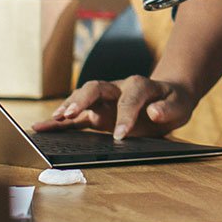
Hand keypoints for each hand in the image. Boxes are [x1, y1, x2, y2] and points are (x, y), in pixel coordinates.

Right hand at [32, 76, 198, 139]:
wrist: (168, 98)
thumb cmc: (173, 101)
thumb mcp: (180, 105)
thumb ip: (168, 108)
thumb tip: (154, 112)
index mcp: (139, 85)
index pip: (129, 98)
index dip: (125, 115)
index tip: (121, 136)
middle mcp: (117, 89)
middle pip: (95, 87)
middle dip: (82, 100)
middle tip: (70, 114)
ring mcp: (104, 101)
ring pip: (82, 99)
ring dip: (67, 108)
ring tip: (52, 121)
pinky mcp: (97, 113)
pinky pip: (76, 118)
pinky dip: (60, 123)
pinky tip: (42, 128)